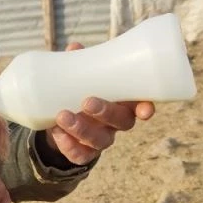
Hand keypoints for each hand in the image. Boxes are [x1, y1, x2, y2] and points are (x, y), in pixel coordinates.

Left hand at [43, 42, 154, 165]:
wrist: (61, 120)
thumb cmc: (80, 91)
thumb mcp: (82, 77)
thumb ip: (80, 64)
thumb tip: (74, 48)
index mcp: (122, 102)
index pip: (141, 106)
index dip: (146, 109)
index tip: (145, 109)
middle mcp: (116, 123)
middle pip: (121, 122)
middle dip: (106, 112)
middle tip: (87, 102)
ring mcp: (101, 139)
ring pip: (99, 140)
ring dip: (81, 129)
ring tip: (61, 115)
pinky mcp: (84, 152)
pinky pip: (80, 155)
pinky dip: (68, 145)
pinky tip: (57, 132)